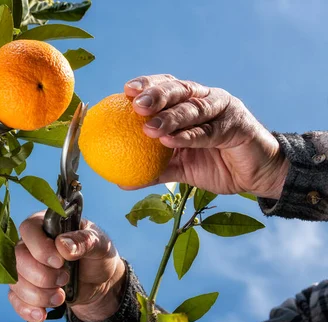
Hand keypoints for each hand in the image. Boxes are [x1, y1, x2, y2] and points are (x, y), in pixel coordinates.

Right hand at [9, 212, 125, 321]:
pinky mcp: (24, 289)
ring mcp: (24, 267)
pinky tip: (42, 314)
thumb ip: (84, 241)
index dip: (40, 247)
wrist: (100, 283)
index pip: (29, 229)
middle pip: (18, 258)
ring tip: (61, 297)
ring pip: (15, 281)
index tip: (59, 262)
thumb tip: (63, 245)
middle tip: (64, 279)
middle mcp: (29, 244)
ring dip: (38, 295)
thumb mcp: (99, 244)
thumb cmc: (97, 256)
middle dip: (42, 275)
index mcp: (46, 225)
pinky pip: (15, 300)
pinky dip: (28, 309)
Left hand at [123, 74, 288, 198]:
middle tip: (137, 105)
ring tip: (149, 128)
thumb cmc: (215, 165)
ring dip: (170, 117)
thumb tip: (122, 182)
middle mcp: (205, 99)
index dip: (147, 84)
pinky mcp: (237, 126)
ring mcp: (222, 110)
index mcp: (190, 102)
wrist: (254, 176)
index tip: (126, 90)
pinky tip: (170, 141)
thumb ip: (152, 169)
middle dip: (157, 94)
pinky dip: (189, 136)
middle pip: (179, 89)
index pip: (166, 86)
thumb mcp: (178, 168)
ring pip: (193, 108)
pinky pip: (208, 132)